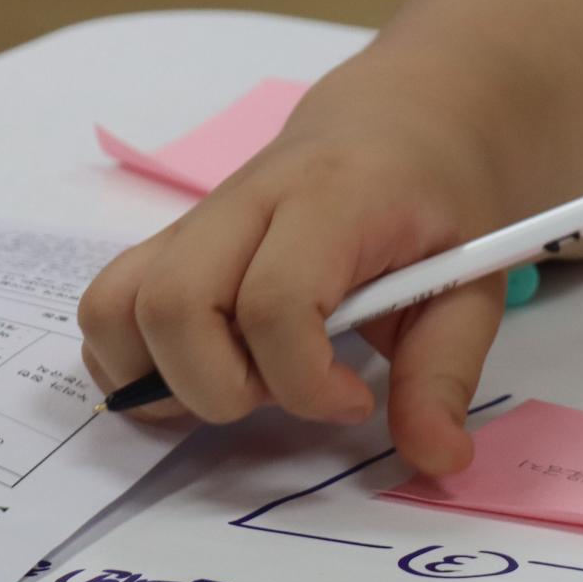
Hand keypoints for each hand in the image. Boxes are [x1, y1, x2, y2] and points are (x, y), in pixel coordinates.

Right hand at [77, 72, 506, 475]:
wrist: (397, 122)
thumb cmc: (437, 201)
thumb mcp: (473, 284)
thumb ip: (446, 372)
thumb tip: (439, 459)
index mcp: (331, 199)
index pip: (274, 302)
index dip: (305, 380)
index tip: (353, 400)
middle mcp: (246, 200)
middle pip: (174, 305)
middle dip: (220, 388)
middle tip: (284, 391)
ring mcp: (197, 219)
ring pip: (117, 306)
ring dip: (163, 377)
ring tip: (240, 384)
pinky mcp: (173, 242)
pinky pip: (109, 305)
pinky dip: (131, 360)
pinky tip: (202, 372)